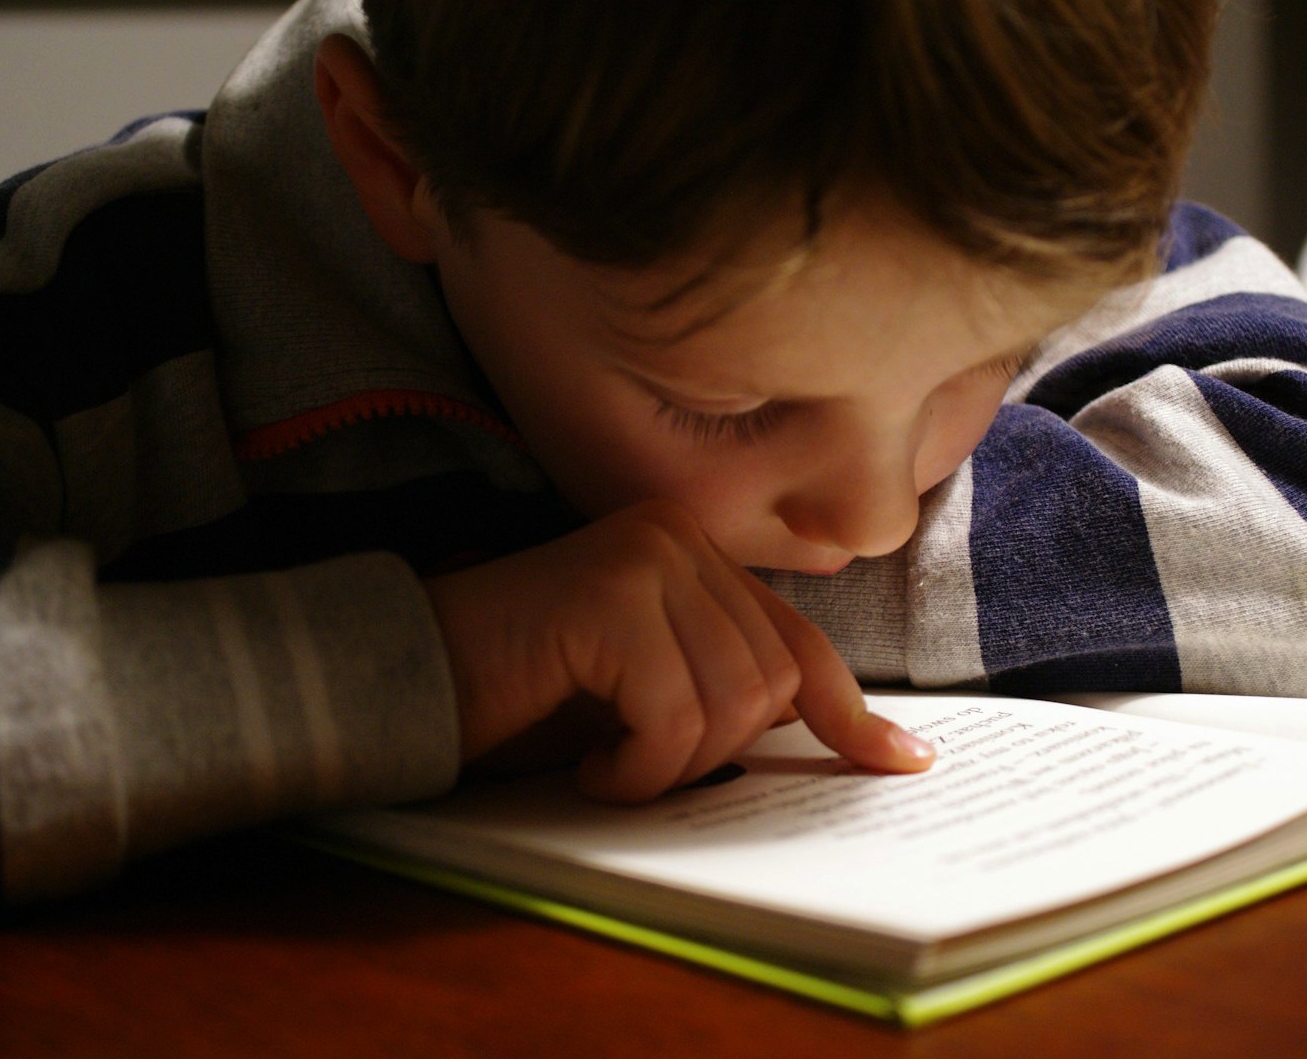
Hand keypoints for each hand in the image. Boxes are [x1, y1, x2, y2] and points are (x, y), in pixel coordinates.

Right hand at [424, 501, 933, 801]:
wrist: (404, 683)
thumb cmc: (520, 699)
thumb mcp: (645, 695)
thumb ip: (727, 691)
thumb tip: (852, 741)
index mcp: (694, 554)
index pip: (797, 643)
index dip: (852, 713)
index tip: (902, 763)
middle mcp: (677, 537)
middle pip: (770, 683)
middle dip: (714, 755)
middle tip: (636, 767)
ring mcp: (646, 557)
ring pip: (732, 705)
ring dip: (670, 767)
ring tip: (604, 763)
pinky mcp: (610, 596)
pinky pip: (674, 716)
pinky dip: (635, 769)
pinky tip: (586, 765)